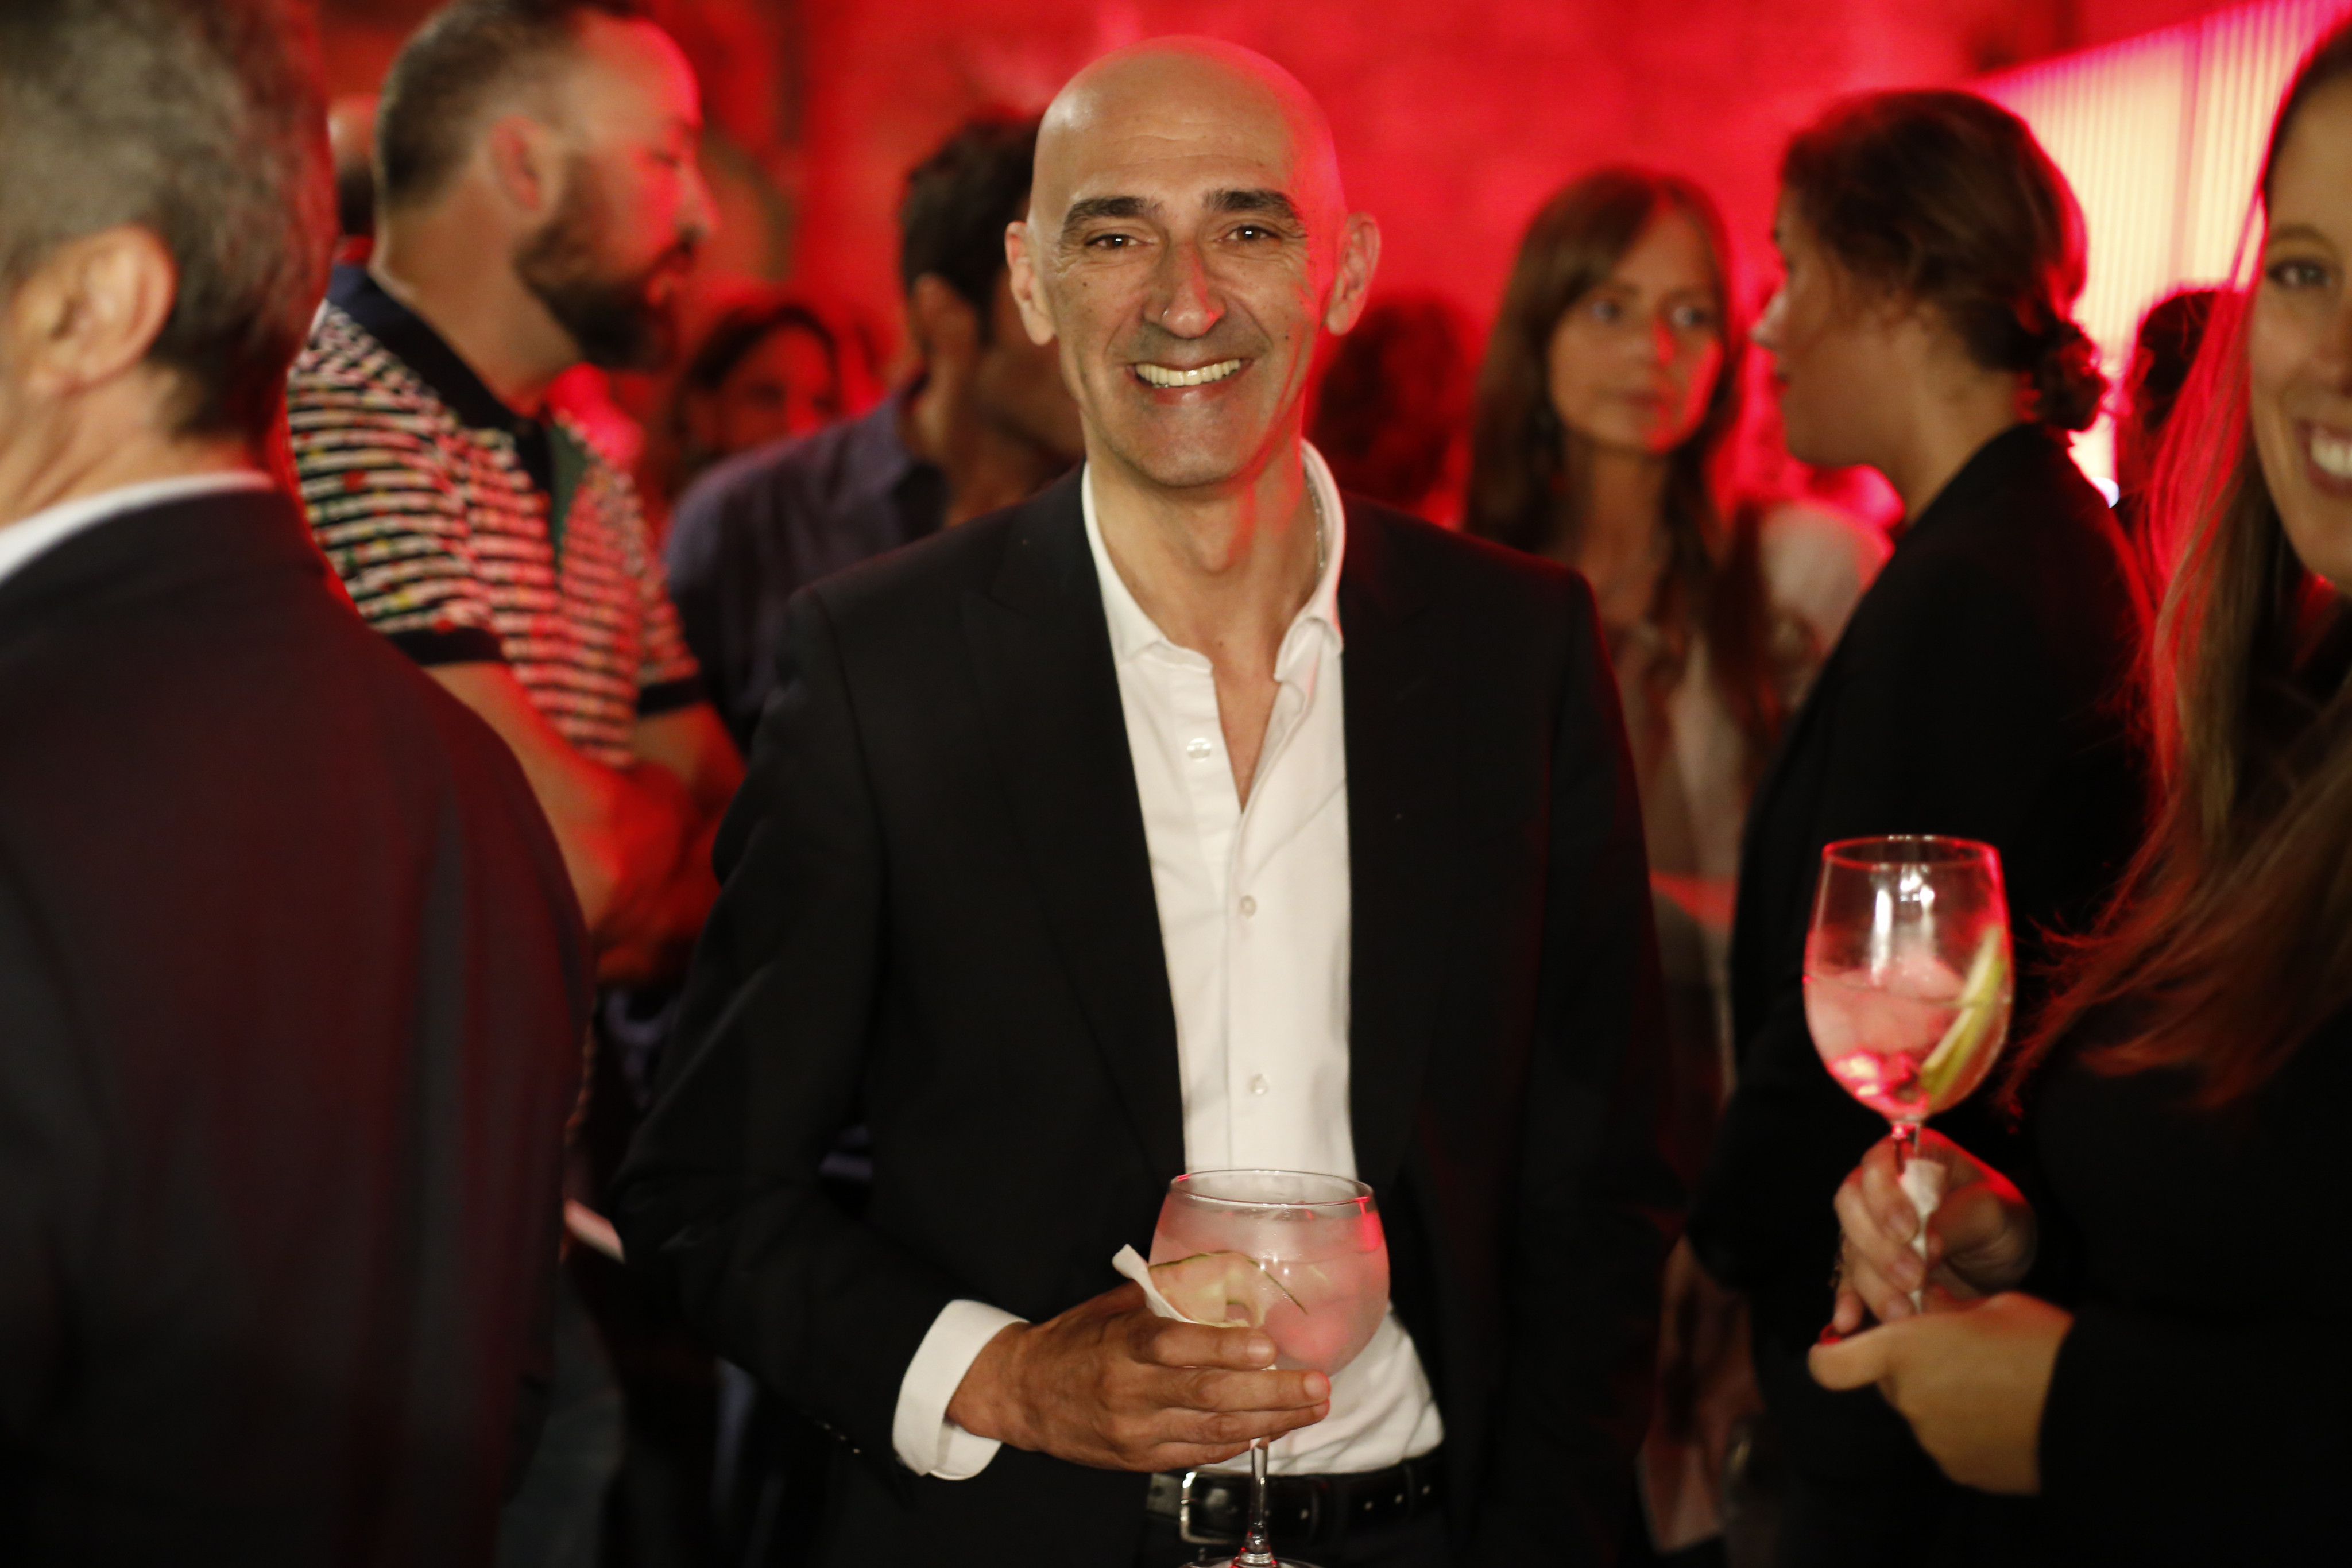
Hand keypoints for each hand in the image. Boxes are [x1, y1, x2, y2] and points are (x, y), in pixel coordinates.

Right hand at [946, 1282, 1331, 1471]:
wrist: (1022, 1394)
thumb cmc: (1073, 1342)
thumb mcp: (1113, 1307)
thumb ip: (1165, 1300)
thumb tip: (1225, 1284)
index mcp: (1124, 1345)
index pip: (1178, 1347)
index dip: (1225, 1349)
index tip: (1268, 1346)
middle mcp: (1131, 1392)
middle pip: (1210, 1396)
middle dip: (1271, 1393)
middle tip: (1316, 1384)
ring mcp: (1136, 1431)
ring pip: (1213, 1432)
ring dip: (1270, 1422)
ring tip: (1311, 1408)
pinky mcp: (1140, 1459)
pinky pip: (1199, 1454)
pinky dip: (1239, 1444)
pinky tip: (1272, 1431)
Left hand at [1810, 1291, 2069, 1494]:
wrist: (2094, 1408)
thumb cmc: (2041, 1344)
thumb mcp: (1992, 1306)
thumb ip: (1946, 1309)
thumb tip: (1929, 1304)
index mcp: (1905, 1351)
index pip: (1831, 1366)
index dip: (1831, 1357)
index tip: (1842, 1348)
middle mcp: (1910, 1400)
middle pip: (1889, 1384)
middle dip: (1911, 1369)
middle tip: (1958, 1356)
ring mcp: (1934, 1441)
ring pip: (1921, 1414)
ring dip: (1942, 1399)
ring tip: (1992, 1386)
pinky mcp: (1961, 1470)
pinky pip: (1948, 1444)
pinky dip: (1965, 1431)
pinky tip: (2003, 1416)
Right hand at [1831, 1128, 2035, 1332]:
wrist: (2003, 1261)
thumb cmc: (2001, 1221)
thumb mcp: (1994, 1212)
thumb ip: (1957, 1220)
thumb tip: (1924, 1243)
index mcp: (1912, 1157)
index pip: (1877, 1163)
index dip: (1883, 1196)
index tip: (1908, 1231)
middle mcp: (1882, 1188)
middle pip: (1851, 1206)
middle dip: (1877, 1246)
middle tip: (1913, 1278)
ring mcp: (1871, 1228)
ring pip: (1850, 1248)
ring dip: (1872, 1283)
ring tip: (1904, 1313)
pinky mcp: (1868, 1265)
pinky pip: (1848, 1281)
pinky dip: (1849, 1302)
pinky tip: (1851, 1321)